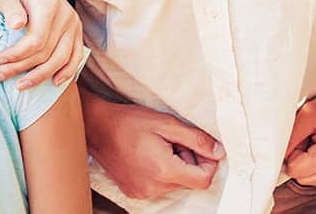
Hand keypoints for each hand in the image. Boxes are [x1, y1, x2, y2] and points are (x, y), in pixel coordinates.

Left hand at [0, 0, 84, 88]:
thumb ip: (10, 7)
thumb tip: (16, 25)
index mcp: (49, 5)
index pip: (36, 40)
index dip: (16, 55)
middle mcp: (66, 16)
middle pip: (46, 52)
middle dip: (20, 68)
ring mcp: (73, 24)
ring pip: (60, 59)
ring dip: (40, 76)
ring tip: (19, 86)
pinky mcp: (76, 31)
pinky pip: (75, 56)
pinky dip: (67, 71)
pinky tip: (55, 83)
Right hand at [84, 91, 224, 198]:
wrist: (96, 127)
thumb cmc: (128, 121)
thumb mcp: (166, 123)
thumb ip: (195, 139)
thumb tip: (218, 151)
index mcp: (163, 170)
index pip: (203, 180)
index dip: (207, 162)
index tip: (198, 146)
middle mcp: (153, 187)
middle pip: (188, 181)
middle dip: (187, 161)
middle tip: (171, 141)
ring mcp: (142, 192)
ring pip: (174, 184)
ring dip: (174, 167)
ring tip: (157, 147)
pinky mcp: (134, 192)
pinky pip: (159, 187)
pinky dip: (160, 173)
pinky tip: (147, 155)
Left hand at [285, 74, 315, 187]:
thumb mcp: (309, 113)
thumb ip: (290, 136)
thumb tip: (276, 153)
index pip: (294, 169)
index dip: (292, 151)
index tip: (302, 136)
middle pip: (303, 177)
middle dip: (301, 158)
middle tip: (312, 136)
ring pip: (314, 180)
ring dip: (312, 163)